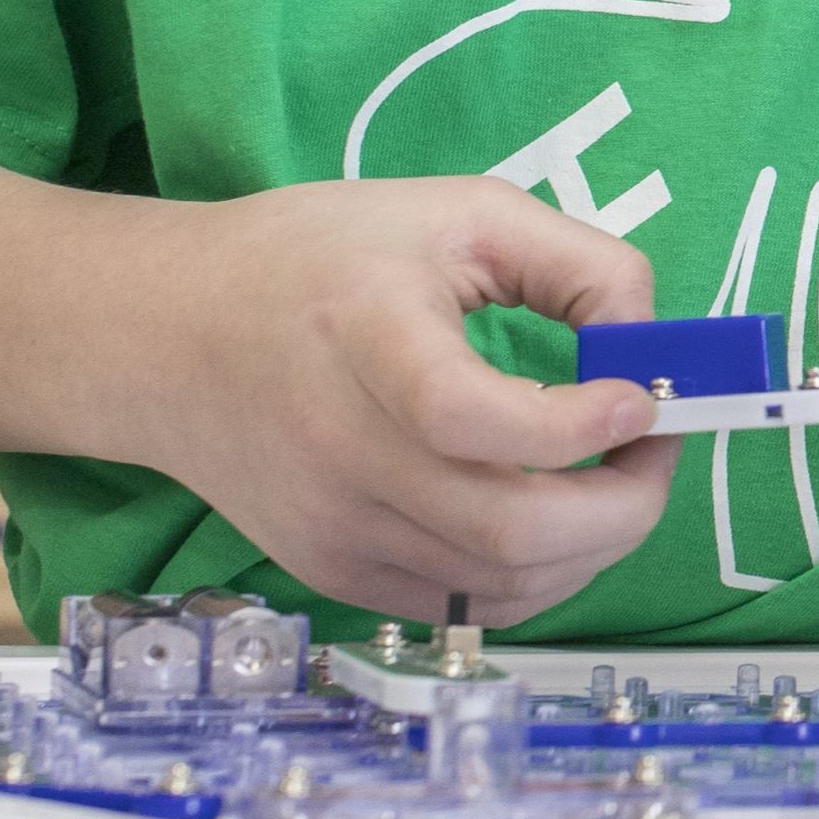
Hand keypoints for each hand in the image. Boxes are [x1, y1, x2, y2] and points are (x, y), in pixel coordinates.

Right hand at [149, 178, 675, 625]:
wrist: (163, 335)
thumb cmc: (319, 261)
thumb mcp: (457, 212)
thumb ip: (577, 264)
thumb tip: (649, 348)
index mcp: (363, 338)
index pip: (471, 419)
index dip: (579, 427)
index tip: (638, 398)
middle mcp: (339, 449)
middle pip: (510, 531)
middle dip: (626, 505)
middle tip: (654, 449)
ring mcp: (333, 526)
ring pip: (506, 583)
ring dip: (597, 544)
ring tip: (615, 479)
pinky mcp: (333, 569)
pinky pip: (469, 606)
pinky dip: (541, 575)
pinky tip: (558, 518)